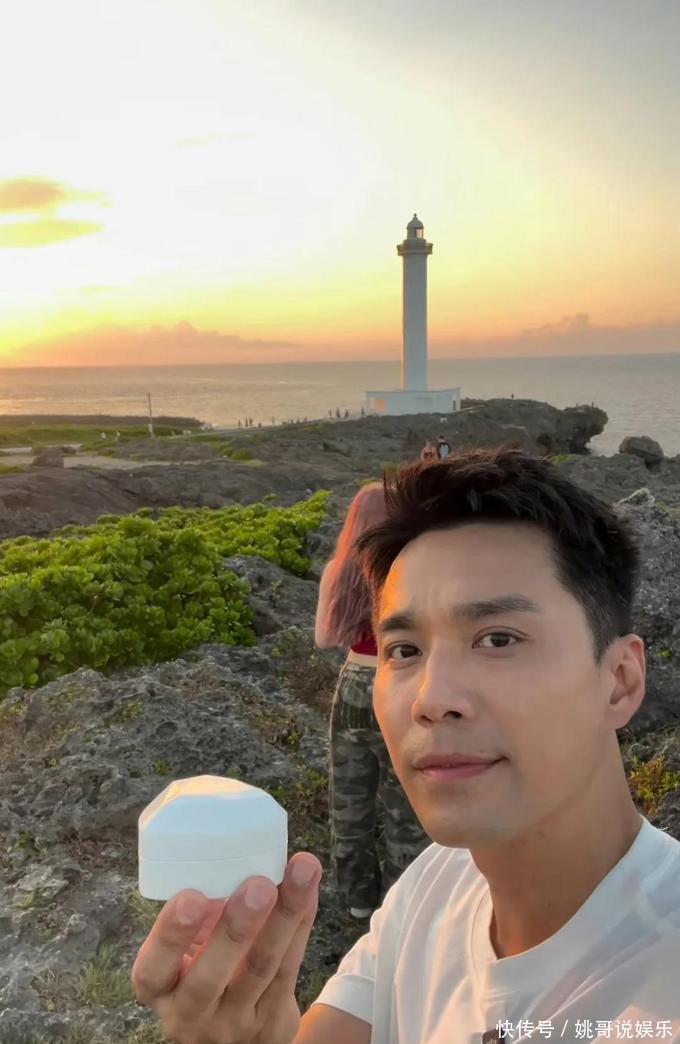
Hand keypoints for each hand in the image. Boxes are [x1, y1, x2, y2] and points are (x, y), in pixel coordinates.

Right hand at [132, 852, 321, 1043]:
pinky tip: (309, 888)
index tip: (190, 896)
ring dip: (284, 916)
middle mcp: (189, 1013)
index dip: (170, 936)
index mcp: (159, 988)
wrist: (235, 1036)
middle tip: (258, 886)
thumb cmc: (201, 969)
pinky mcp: (272, 1020)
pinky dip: (301, 921)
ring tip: (300, 873)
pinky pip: (289, 967)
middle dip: (236, 928)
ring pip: (262, 968)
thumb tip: (225, 852)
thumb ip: (198, 916)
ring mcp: (233, 1022)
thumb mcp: (183, 952)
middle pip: (210, 978)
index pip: (152, 970)